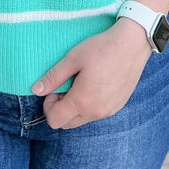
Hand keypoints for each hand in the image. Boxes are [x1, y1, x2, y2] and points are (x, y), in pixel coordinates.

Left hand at [32, 19, 151, 129]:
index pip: (55, 120)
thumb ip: (54, 77)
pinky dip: (90, 105)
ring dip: (75, 107)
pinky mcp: (118, 106)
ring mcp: (109, 111)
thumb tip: (36, 90)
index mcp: (82, 101)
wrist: (132, 44)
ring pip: (83, 119)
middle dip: (61, 108)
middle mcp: (96, 112)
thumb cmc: (101, 48)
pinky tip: (95, 84)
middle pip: (67, 123)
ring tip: (81, 82)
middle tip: (66, 85)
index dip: (48, 105)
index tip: (55, 88)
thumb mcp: (73, 58)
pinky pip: (97, 113)